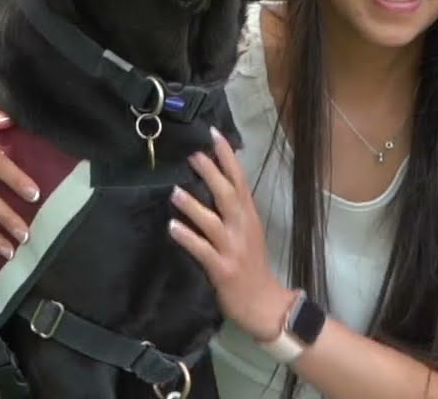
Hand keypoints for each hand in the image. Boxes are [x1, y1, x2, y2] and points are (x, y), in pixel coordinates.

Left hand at [167, 127, 295, 341]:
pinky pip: (202, 250)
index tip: (215, 134)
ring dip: (193, 205)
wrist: (265, 303)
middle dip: (212, 173)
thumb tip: (215, 183)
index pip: (240, 180)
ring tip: (175, 191)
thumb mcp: (248, 232)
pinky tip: (172, 227)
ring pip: (213, 221)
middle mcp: (243, 228)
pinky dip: (188, 237)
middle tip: (193, 155)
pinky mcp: (222, 268)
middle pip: (228, 195)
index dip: (227, 157)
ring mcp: (233, 248)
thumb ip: (234, 210)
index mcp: (249, 217)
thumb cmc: (253, 266)